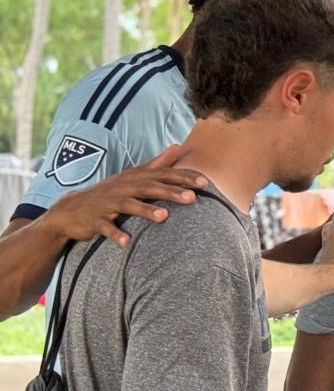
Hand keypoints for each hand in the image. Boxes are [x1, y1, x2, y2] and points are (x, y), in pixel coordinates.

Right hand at [36, 145, 206, 247]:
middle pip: (149, 187)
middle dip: (171, 192)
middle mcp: (123, 187)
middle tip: (192, 198)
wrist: (71, 209)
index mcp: (135, 178)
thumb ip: (157, 164)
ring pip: (129, 205)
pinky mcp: (95, 220)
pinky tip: (127, 243)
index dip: (183, 178)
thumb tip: (178, 147)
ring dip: (145, 211)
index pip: (163, 175)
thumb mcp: (133, 176)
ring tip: (164, 217)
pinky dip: (115, 234)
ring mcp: (108, 203)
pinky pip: (106, 228)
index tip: (205, 183)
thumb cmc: (111, 192)